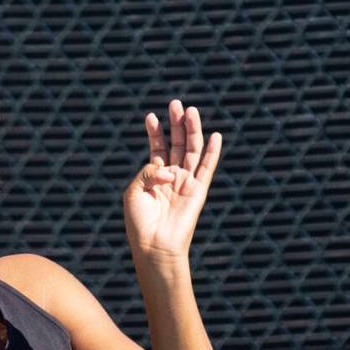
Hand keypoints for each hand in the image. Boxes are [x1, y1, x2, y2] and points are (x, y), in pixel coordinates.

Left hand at [124, 100, 222, 264]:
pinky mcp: (198, 191)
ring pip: (192, 151)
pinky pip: (207, 168)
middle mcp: (172, 177)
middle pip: (177, 144)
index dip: (155, 132)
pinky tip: (215, 135)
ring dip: (192, 130)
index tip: (150, 116)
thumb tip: (169, 169)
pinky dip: (212, 152)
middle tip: (175, 103)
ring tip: (190, 110)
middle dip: (176, 124)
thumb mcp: (134, 191)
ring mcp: (186, 183)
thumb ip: (148, 172)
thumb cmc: (139, 222)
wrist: (154, 246)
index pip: (157, 148)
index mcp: (153, 177)